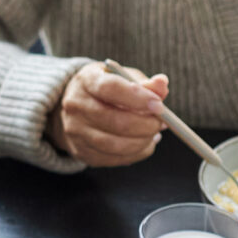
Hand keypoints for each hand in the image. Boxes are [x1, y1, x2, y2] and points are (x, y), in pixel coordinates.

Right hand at [45, 64, 166, 165]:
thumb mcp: (124, 78)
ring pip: (114, 144)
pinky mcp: (81, 151)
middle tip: (162, 123)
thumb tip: (162, 83)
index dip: (137, 98)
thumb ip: (145, 83)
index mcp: (86, 80)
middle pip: (114, 121)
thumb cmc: (107, 90)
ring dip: (142, 142)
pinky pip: (114, 159)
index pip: (110, 88)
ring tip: (154, 134)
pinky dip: (135, 153)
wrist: (77, 108)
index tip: (159, 105)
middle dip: (145, 125)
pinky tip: (143, 144)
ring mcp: (75, 131)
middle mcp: (76, 106)